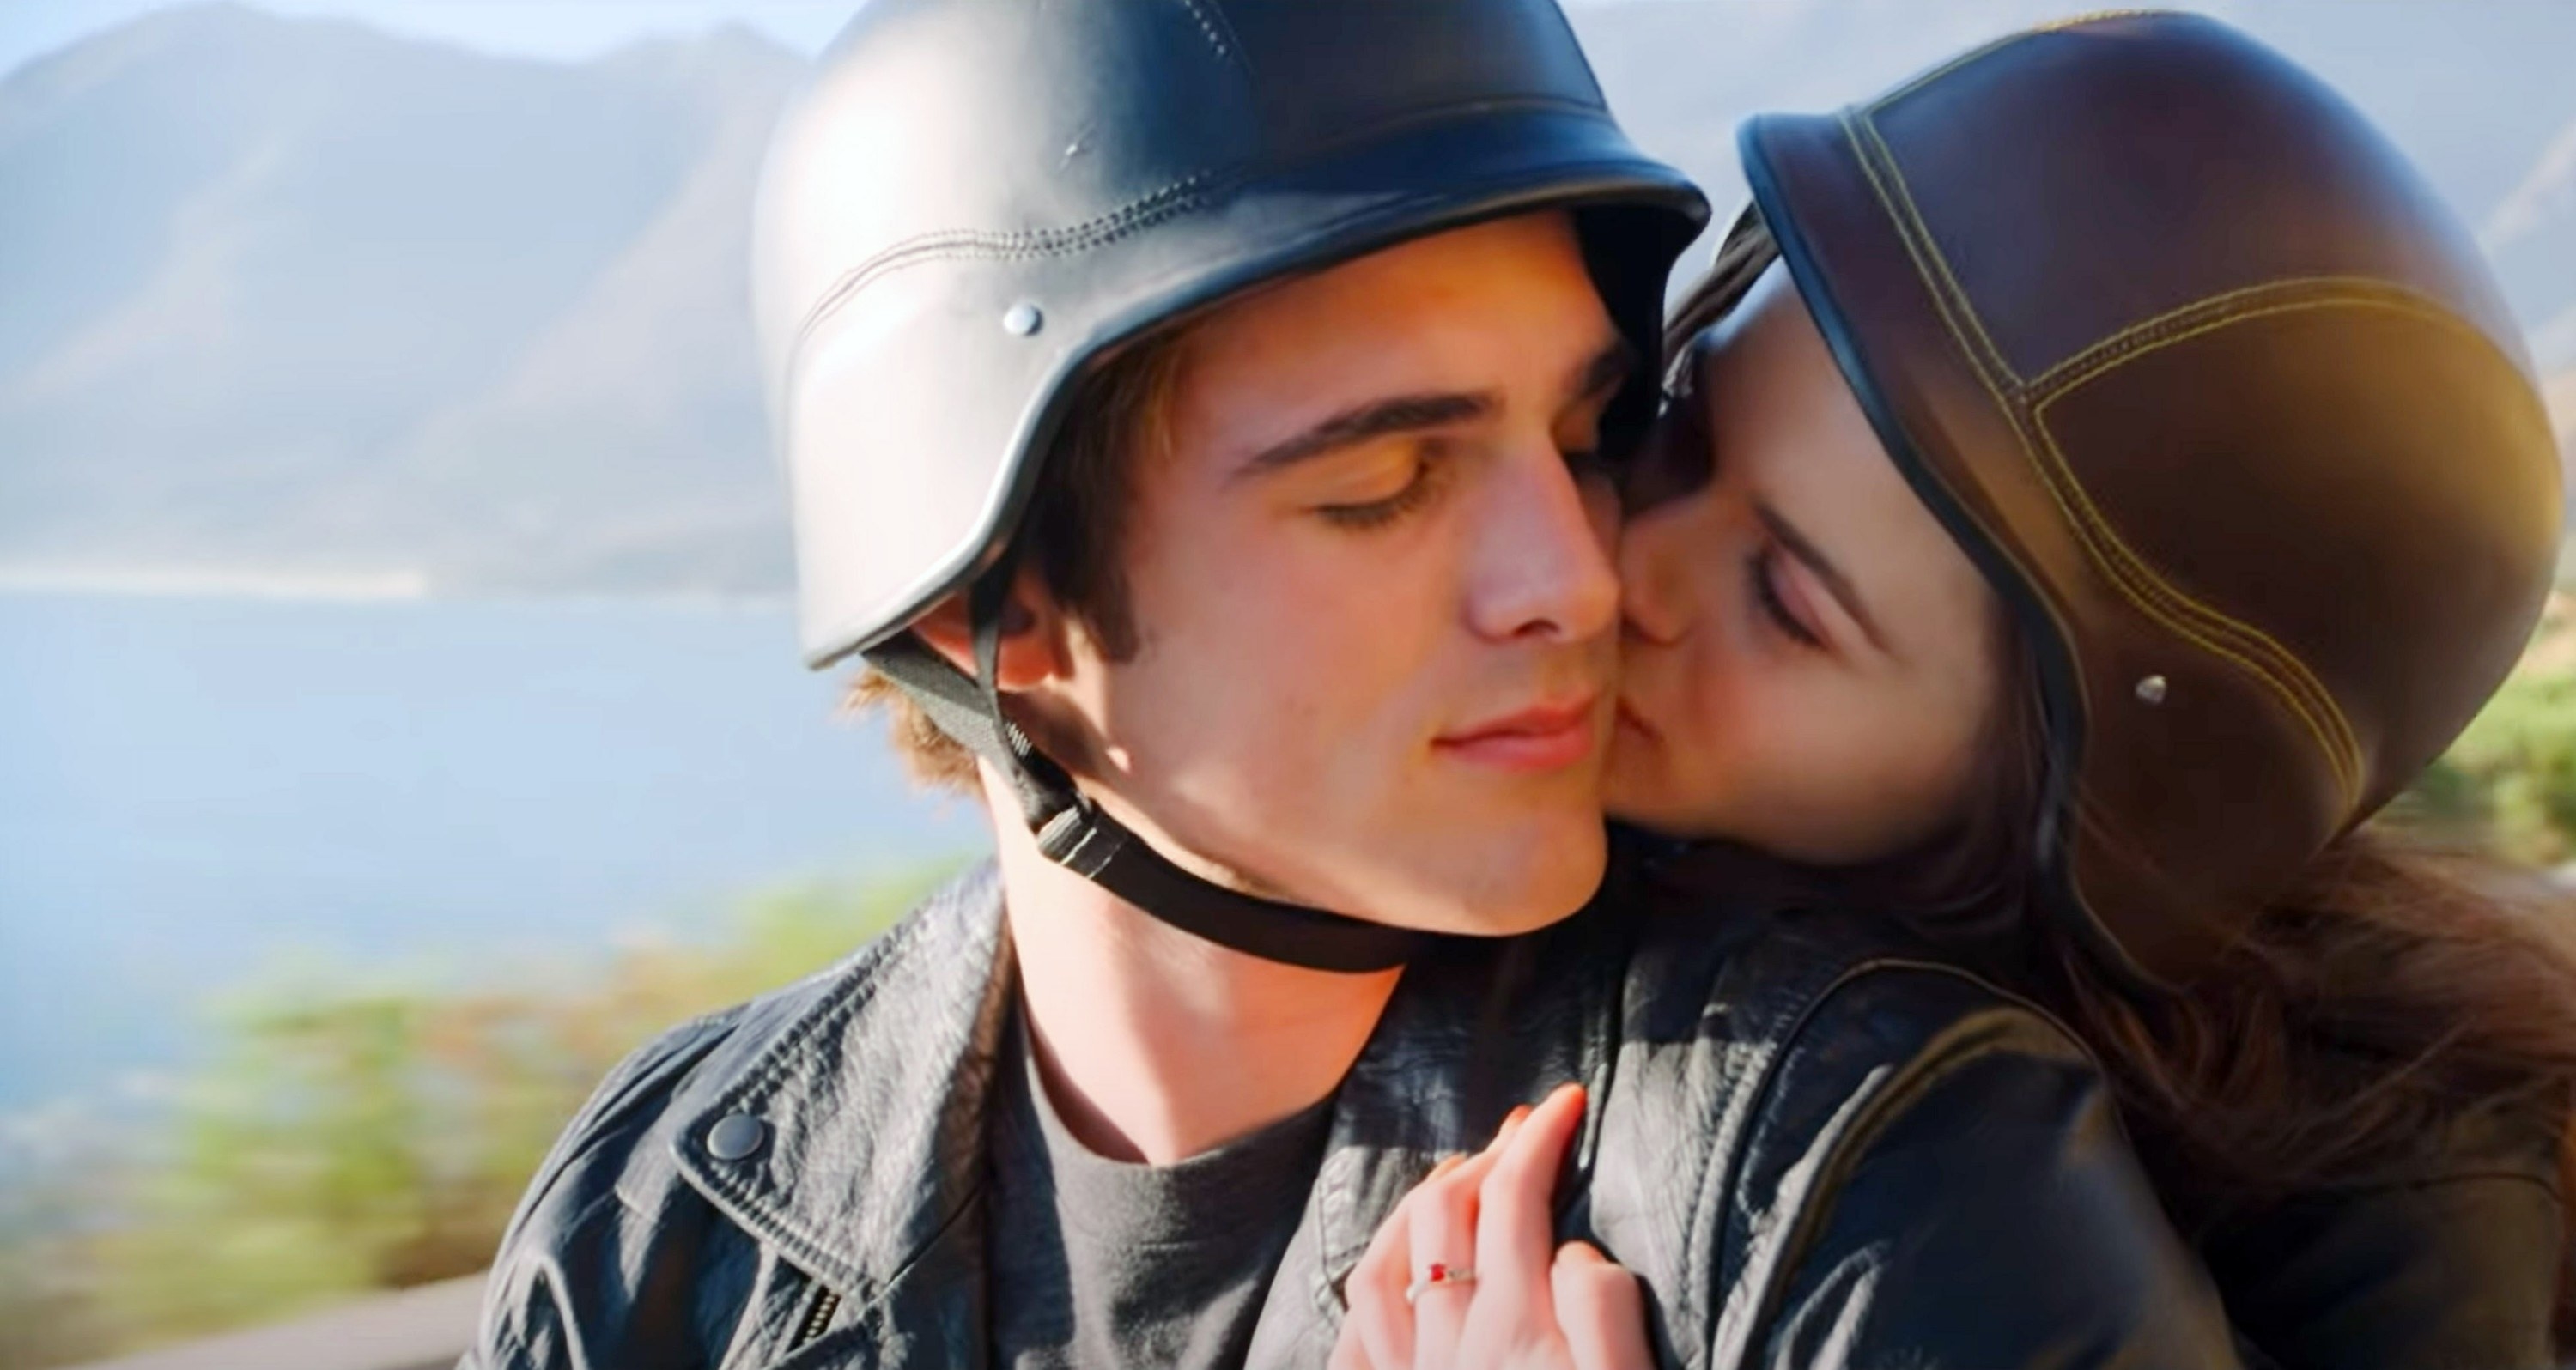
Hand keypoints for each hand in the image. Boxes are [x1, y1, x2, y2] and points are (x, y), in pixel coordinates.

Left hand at [1328, 1083, 1652, 1369]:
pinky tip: (1389, 1270)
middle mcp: (1446, 1347)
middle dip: (1485, 1157)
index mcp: (1512, 1330)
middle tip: (1524, 1128)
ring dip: (1415, 1208)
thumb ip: (1603, 1313)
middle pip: (1442, 1217)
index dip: (1540, 1139)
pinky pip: (1352, 1343)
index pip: (1512, 1200)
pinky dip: (1369, 1291)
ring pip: (1381, 1268)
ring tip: (1455, 1176)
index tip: (1567, 1100)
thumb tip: (1573, 1248)